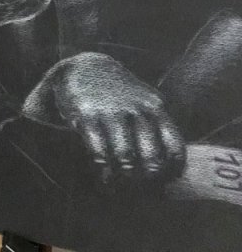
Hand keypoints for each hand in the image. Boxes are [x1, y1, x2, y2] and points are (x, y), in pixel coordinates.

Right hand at [23, 52, 184, 180]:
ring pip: (125, 158)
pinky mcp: (86, 115)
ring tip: (119, 187)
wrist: (83, 67)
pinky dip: (102, 170)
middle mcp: (136, 110)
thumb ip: (158, 126)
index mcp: (155, 108)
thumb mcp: (144, 101)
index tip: (163, 182)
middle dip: (146, 180)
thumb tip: (172, 166)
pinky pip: (98, 152)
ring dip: (123, 179)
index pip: (174, 148)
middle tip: (139, 189)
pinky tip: (103, 175)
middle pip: (151, 159)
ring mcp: (111, 112)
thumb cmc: (119, 93)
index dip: (171, 172)